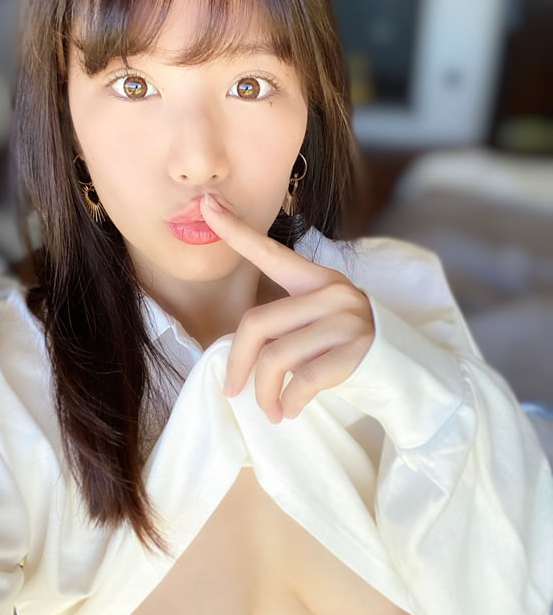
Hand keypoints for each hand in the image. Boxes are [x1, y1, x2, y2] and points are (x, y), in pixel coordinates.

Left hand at [200, 194, 374, 423]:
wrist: (407, 374)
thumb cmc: (351, 352)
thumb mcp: (320, 325)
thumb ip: (286, 324)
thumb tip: (238, 354)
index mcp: (317, 280)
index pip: (271, 253)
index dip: (236, 231)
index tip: (206, 205)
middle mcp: (332, 292)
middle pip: (257, 323)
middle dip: (237, 363)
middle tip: (232, 390)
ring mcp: (347, 319)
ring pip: (276, 357)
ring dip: (264, 393)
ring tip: (271, 409)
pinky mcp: (358, 350)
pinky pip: (303, 380)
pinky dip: (289, 402)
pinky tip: (291, 410)